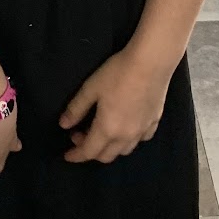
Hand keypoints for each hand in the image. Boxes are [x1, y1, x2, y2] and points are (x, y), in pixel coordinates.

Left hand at [60, 50, 171, 164]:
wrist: (151, 62)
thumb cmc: (117, 73)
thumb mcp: (90, 89)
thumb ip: (76, 109)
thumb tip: (64, 125)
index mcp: (108, 129)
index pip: (88, 152)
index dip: (76, 155)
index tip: (67, 155)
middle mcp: (126, 136)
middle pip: (106, 156)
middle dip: (90, 151)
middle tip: (80, 134)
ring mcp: (142, 131)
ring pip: (124, 151)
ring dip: (109, 148)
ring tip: (101, 131)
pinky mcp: (154, 122)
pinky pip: (140, 140)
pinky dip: (128, 140)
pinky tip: (125, 127)